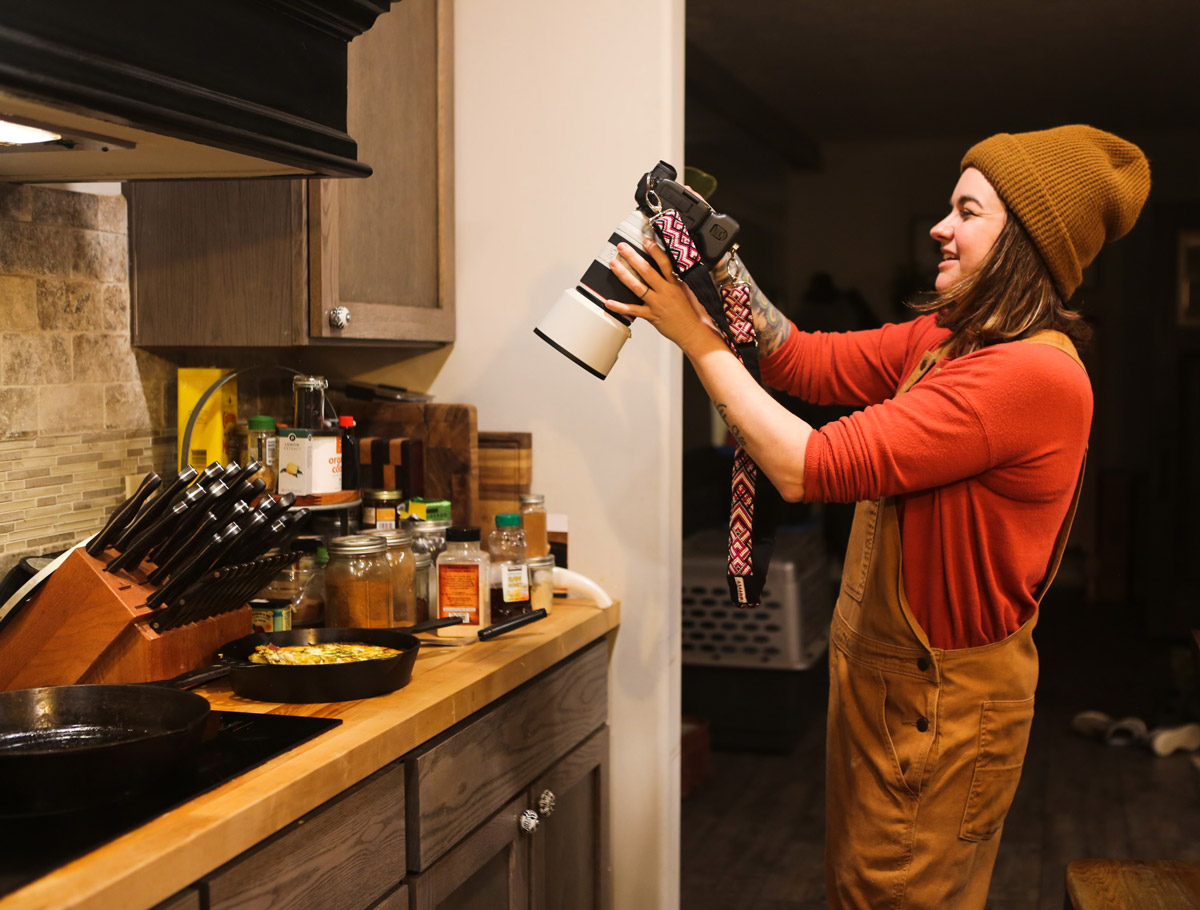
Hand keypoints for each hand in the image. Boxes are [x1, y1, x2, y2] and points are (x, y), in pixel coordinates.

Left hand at [605, 238, 720, 352]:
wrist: (693, 331)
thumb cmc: (692, 312)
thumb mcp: (687, 290)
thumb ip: (676, 279)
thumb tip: (670, 267)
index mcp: (675, 283)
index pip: (665, 263)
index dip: (655, 250)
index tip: (646, 240)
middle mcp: (665, 291)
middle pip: (647, 271)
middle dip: (633, 257)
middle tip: (622, 248)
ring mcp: (657, 303)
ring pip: (638, 287)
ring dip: (624, 275)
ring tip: (613, 264)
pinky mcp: (652, 315)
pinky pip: (633, 310)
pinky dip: (620, 307)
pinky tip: (609, 302)